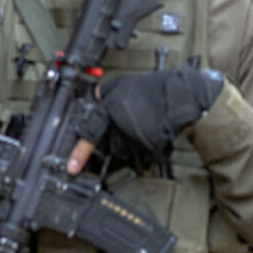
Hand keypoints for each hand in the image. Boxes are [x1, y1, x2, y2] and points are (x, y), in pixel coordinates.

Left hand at [70, 68, 224, 170]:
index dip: (79, 152)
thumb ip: (104, 95)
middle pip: (110, 145)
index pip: (90, 132)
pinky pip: (144, 154)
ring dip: (131, 143)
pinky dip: (148, 147)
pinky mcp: (151, 147)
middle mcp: (121, 126)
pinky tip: (154, 131)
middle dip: (117, 138)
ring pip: (126, 150)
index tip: (72, 167)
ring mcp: (136, 138)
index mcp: (110, 109)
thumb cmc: (152, 88)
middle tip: (129, 123)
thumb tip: (94, 100)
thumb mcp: (121, 84)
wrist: (181, 95)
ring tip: (144, 124)